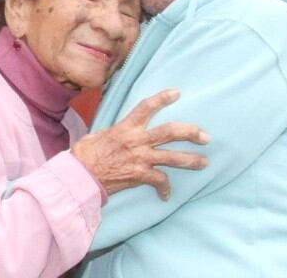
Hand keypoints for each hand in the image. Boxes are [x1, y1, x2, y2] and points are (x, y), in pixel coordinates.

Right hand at [71, 88, 208, 199]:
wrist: (81, 174)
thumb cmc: (86, 155)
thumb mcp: (99, 135)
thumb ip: (114, 132)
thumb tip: (118, 132)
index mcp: (126, 127)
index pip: (146, 107)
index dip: (162, 98)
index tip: (177, 93)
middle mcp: (136, 140)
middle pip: (170, 131)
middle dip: (191, 132)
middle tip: (205, 136)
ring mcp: (140, 158)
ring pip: (173, 157)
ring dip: (191, 160)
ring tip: (204, 162)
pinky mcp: (140, 175)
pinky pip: (160, 180)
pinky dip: (164, 188)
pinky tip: (165, 195)